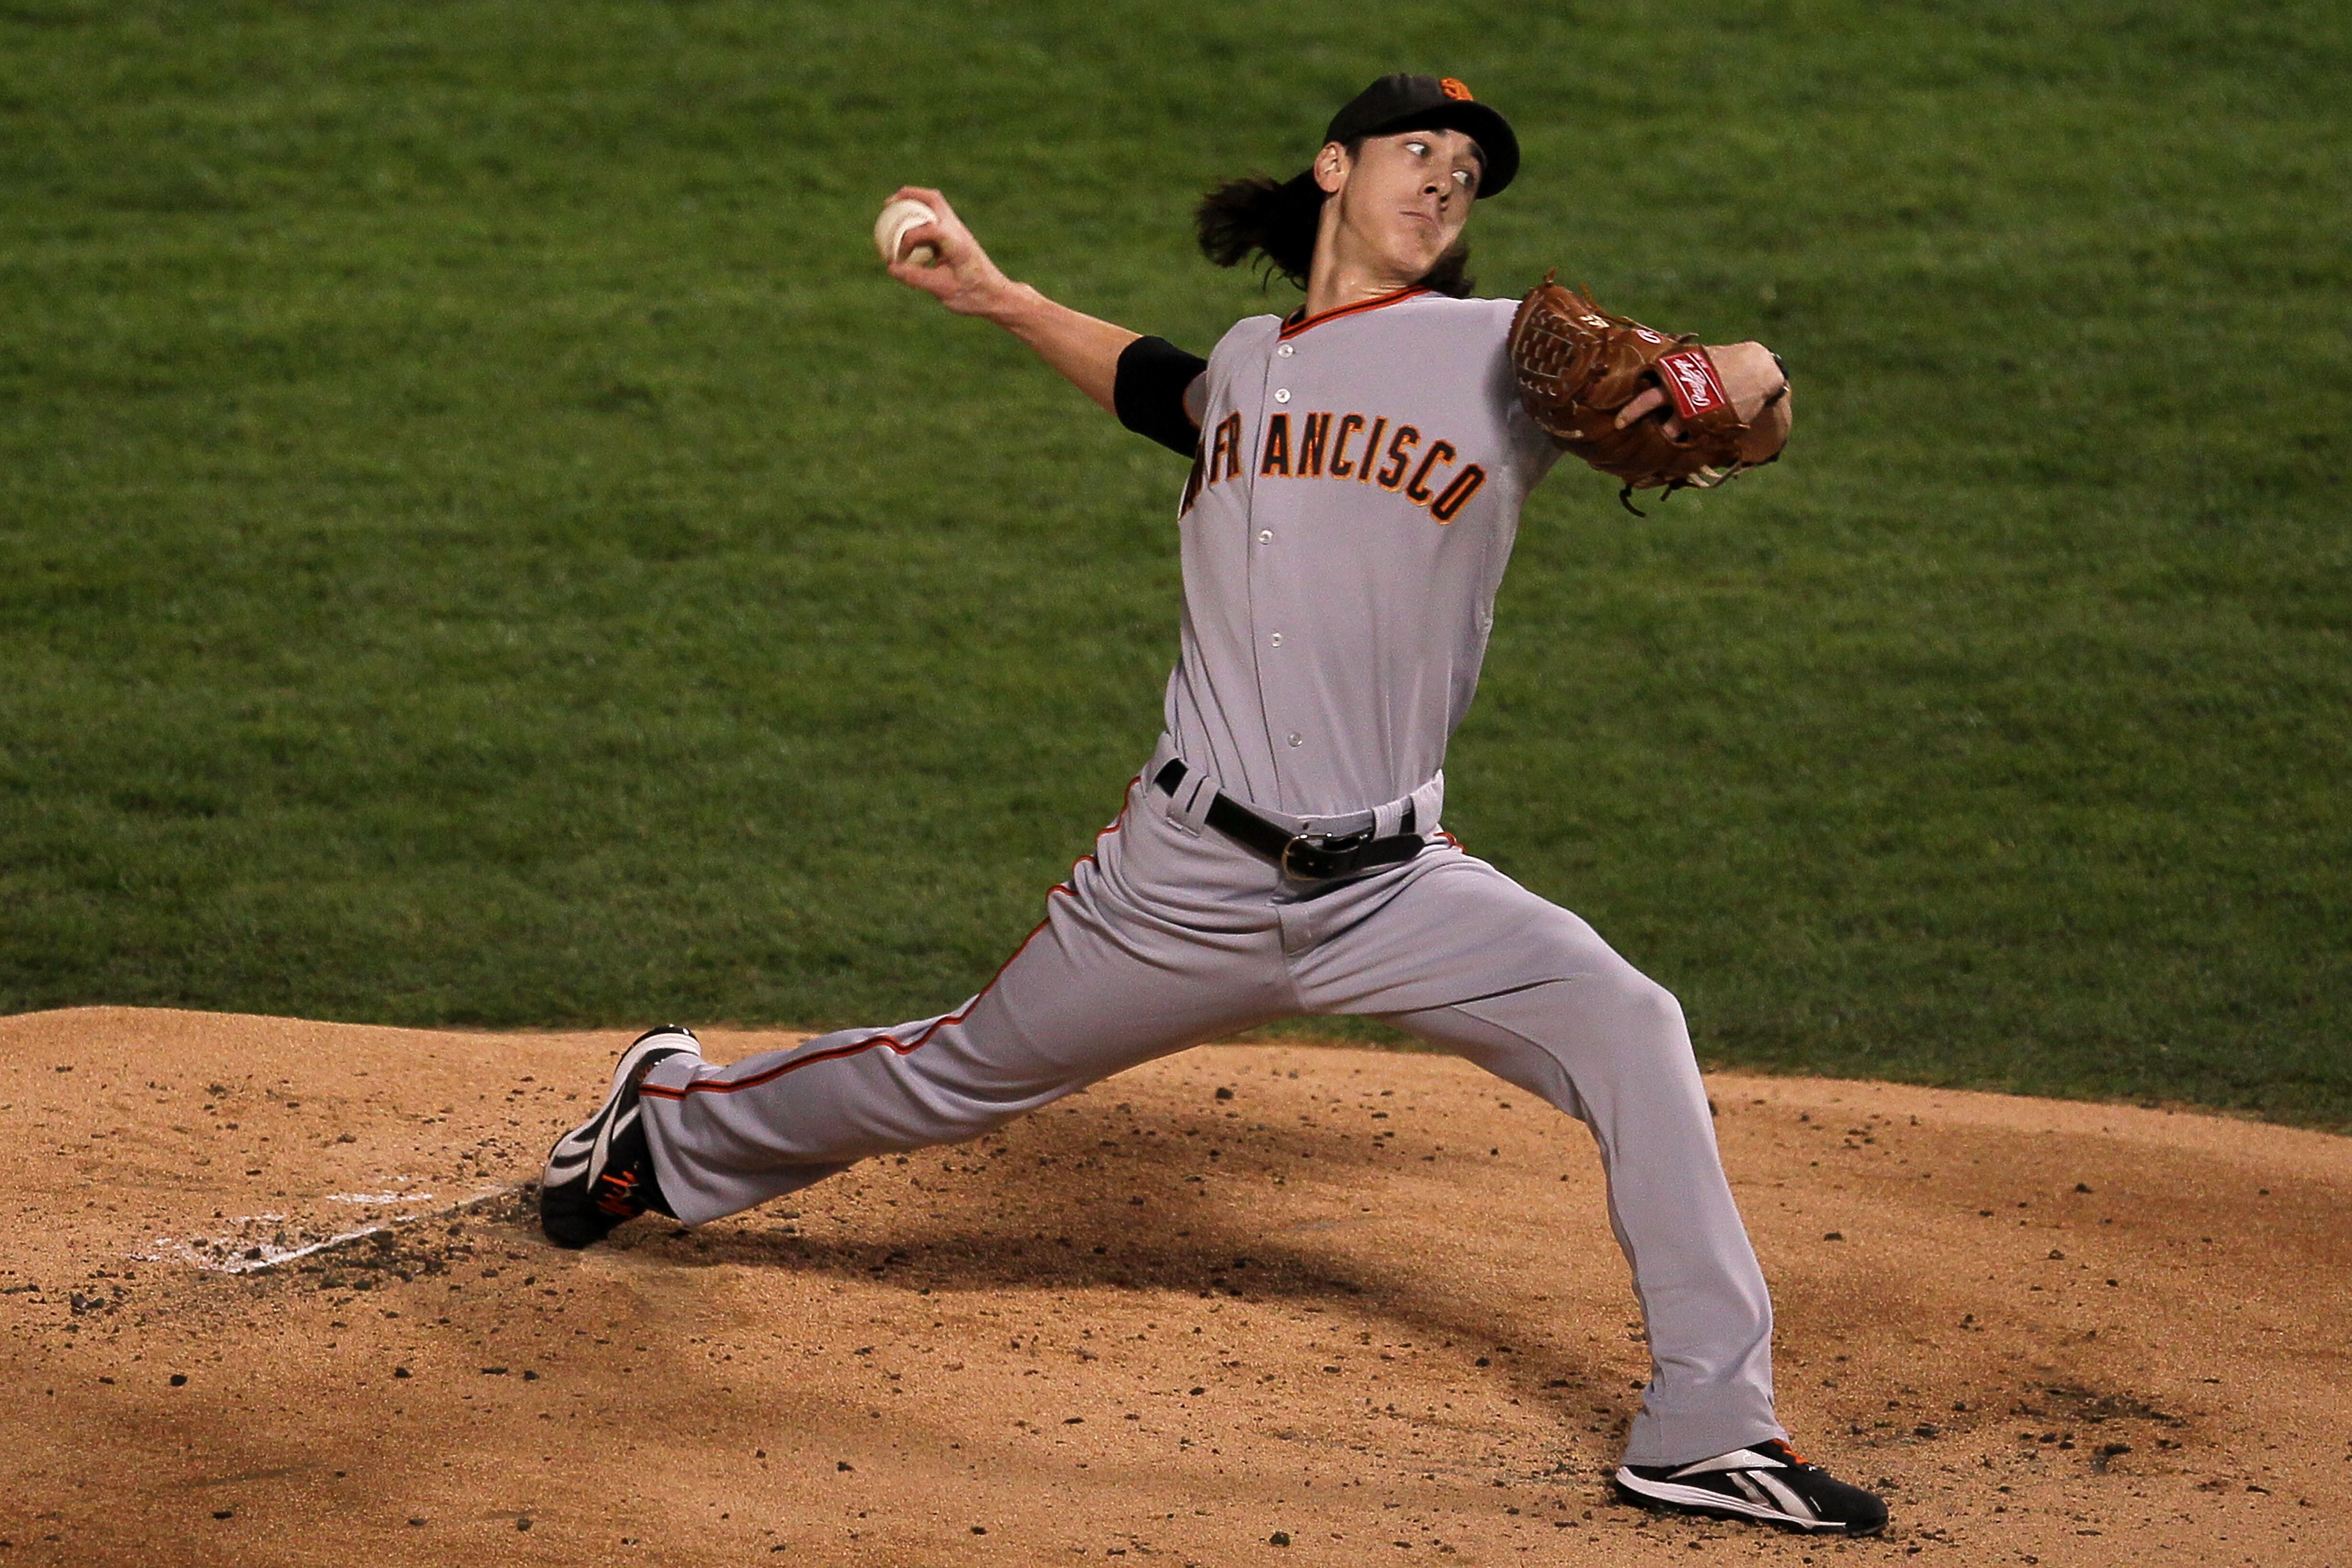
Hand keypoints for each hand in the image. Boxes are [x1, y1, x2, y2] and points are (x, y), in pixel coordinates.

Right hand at [882, 186, 1022, 319]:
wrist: (996, 296)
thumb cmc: (973, 295)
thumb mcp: (942, 290)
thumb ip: (915, 277)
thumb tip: (891, 267)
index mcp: (957, 243)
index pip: (928, 228)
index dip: (907, 240)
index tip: (897, 259)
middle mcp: (958, 230)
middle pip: (933, 199)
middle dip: (908, 196)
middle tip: (888, 204)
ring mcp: (958, 231)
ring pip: (935, 205)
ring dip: (914, 203)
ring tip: (892, 208)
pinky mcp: (956, 237)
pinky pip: (935, 218)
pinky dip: (918, 218)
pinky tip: (905, 230)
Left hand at [1612, 339, 1791, 462]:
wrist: (1757, 370)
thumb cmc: (1719, 362)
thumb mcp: (1691, 359)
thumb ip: (1671, 369)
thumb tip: (1644, 373)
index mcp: (1678, 381)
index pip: (1649, 398)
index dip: (1632, 411)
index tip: (1618, 423)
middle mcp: (1689, 401)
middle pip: (1665, 426)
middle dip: (1656, 435)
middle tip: (1642, 436)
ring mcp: (1704, 417)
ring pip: (1680, 436)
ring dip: (1674, 436)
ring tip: (1674, 431)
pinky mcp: (1719, 427)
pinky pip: (1698, 441)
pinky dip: (1691, 440)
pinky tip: (1692, 434)